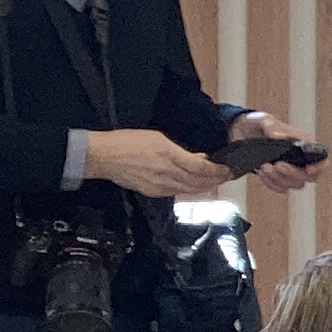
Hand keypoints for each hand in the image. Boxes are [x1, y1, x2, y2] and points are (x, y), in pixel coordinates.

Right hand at [87, 128, 226, 201]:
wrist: (103, 156)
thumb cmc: (127, 142)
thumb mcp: (158, 138)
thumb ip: (181, 151)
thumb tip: (199, 157)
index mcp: (169, 156)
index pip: (202, 168)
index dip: (218, 171)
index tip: (229, 170)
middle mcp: (167, 174)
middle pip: (199, 183)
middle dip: (216, 181)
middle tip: (227, 177)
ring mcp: (160, 186)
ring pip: (190, 191)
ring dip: (205, 187)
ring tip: (215, 182)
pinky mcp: (152, 192)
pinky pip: (176, 193)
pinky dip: (189, 190)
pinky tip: (194, 186)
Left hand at [235, 112, 325, 194]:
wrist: (244, 135)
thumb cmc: (259, 125)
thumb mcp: (263, 120)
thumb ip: (271, 125)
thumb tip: (276, 135)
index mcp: (306, 144)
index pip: (321, 159)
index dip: (319, 167)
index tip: (309, 169)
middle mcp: (302, 160)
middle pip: (308, 177)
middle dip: (292, 173)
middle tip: (278, 164)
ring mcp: (291, 171)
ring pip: (294, 184)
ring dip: (278, 178)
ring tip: (264, 166)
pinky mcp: (280, 179)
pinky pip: (280, 188)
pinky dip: (270, 182)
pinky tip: (261, 171)